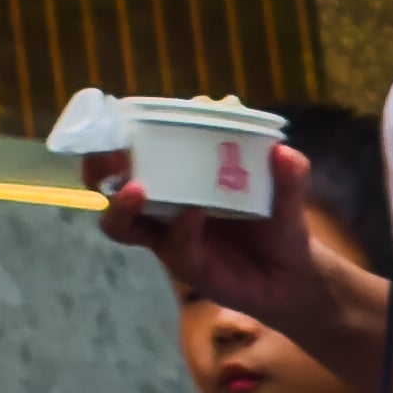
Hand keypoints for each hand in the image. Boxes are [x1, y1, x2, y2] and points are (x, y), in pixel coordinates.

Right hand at [82, 140, 388, 380]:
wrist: (292, 278)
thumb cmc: (278, 223)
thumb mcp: (288, 194)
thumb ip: (289, 175)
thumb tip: (284, 151)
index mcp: (179, 170)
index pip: (135, 145)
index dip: (119, 131)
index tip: (122, 114)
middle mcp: (163, 200)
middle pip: (107, 182)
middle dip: (99, 165)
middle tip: (114, 155)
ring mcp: (168, 233)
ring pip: (120, 222)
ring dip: (120, 204)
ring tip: (137, 189)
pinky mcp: (184, 263)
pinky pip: (170, 245)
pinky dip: (180, 228)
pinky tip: (195, 214)